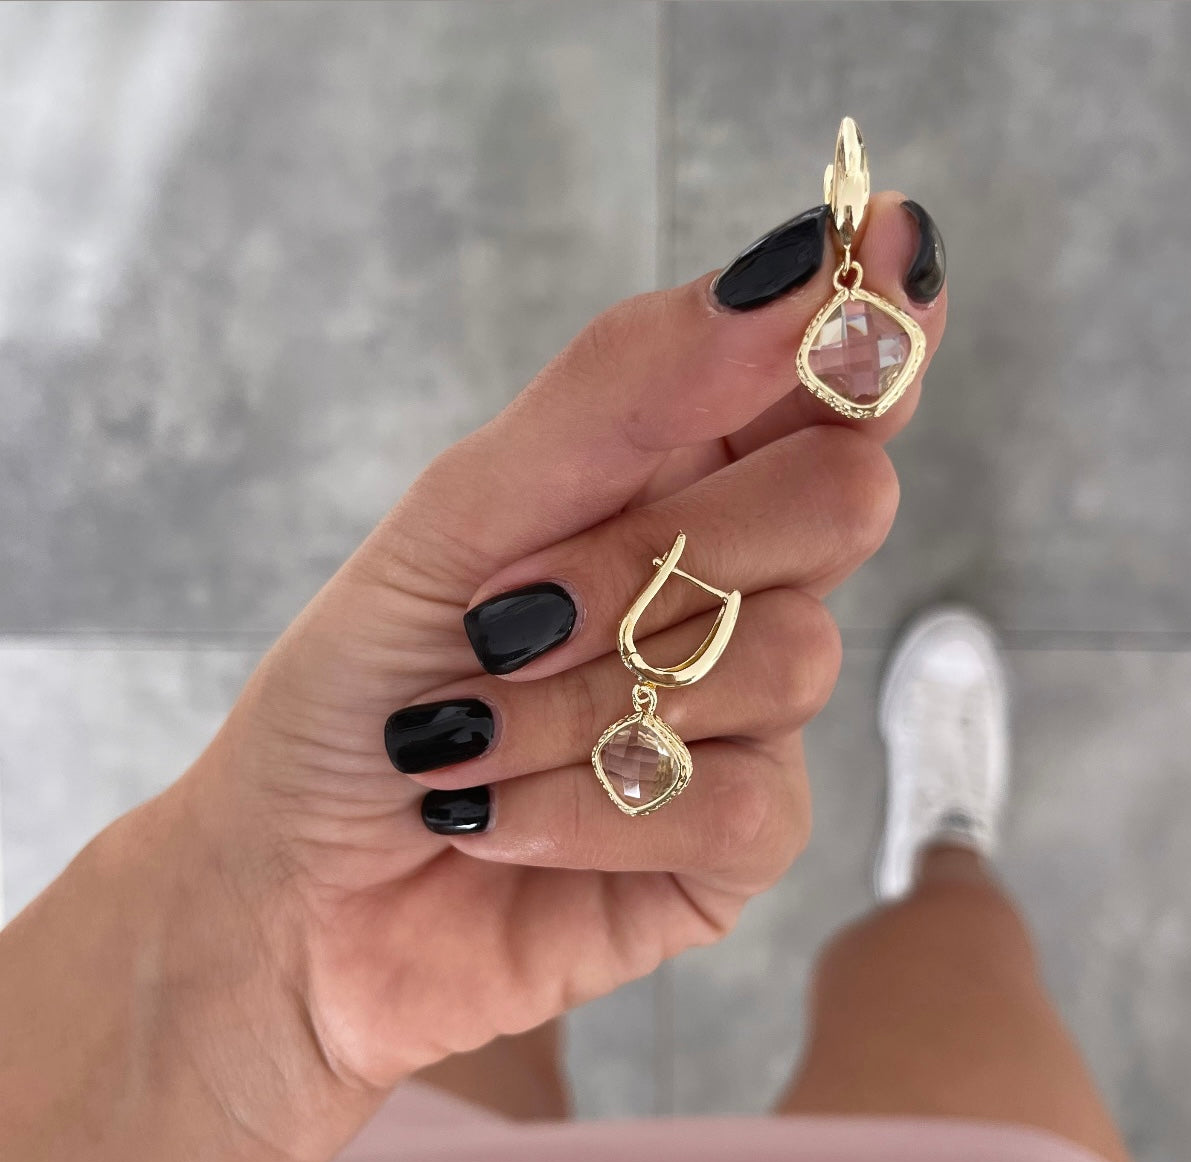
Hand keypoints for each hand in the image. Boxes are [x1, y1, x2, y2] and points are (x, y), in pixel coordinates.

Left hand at [180, 191, 945, 1091]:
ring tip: (465, 739)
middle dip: (654, 553)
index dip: (864, 323)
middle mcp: (744, 588)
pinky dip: (590, 810)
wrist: (297, 877)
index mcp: (683, 481)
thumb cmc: (366, 679)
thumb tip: (799, 264)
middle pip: (843, 500)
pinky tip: (493, 821)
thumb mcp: (461, 512)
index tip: (891, 254)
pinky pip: (745, 805)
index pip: (827, 381)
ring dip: (582, 705)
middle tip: (506, 614)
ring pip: (788, 660)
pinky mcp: (745, 845)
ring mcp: (753, 721)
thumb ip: (625, 391)